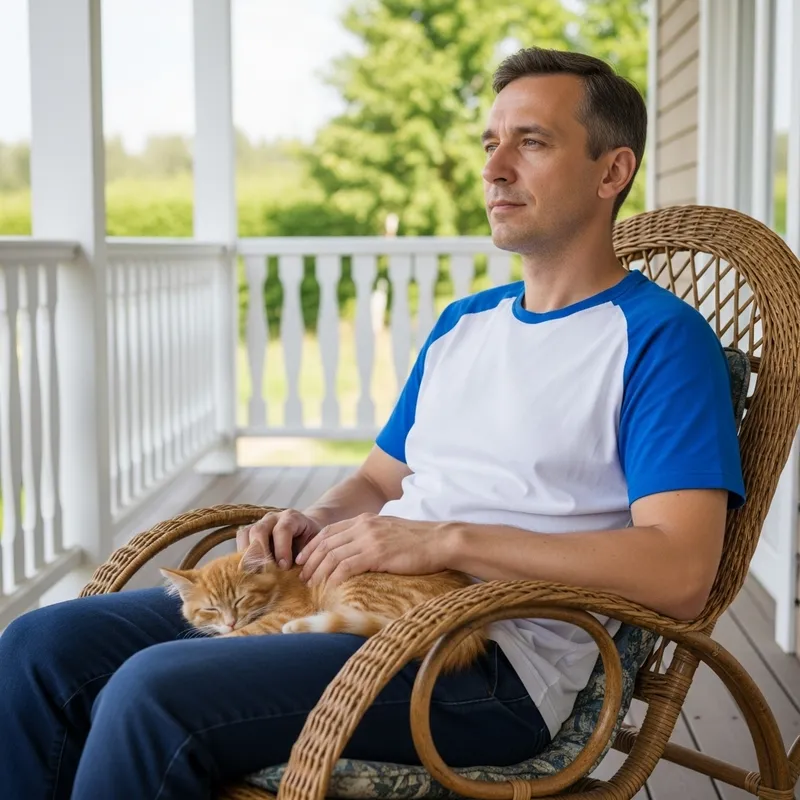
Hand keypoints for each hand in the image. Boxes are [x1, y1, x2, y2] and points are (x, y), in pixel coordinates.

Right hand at [236, 509, 322, 568]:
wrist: (307, 530)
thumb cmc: (311, 542)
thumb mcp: (314, 547)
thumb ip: (306, 557)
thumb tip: (297, 576)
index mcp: (292, 518)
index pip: (283, 530)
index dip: (282, 549)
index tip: (284, 567)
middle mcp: (274, 518)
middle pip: (259, 530)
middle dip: (260, 553)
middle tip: (263, 572)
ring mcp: (260, 523)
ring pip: (246, 533)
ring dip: (248, 555)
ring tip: (254, 572)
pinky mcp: (251, 531)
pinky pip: (241, 538)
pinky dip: (242, 553)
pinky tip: (249, 567)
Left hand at [296, 513, 445, 586]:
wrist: (440, 541)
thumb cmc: (418, 541)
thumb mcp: (389, 531)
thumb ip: (371, 536)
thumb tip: (357, 552)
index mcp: (365, 520)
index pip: (329, 531)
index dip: (312, 546)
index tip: (303, 559)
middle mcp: (364, 526)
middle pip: (326, 543)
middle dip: (310, 560)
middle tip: (302, 576)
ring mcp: (370, 539)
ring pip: (333, 555)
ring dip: (319, 571)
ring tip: (312, 584)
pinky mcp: (377, 554)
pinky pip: (348, 566)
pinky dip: (335, 577)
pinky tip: (331, 586)